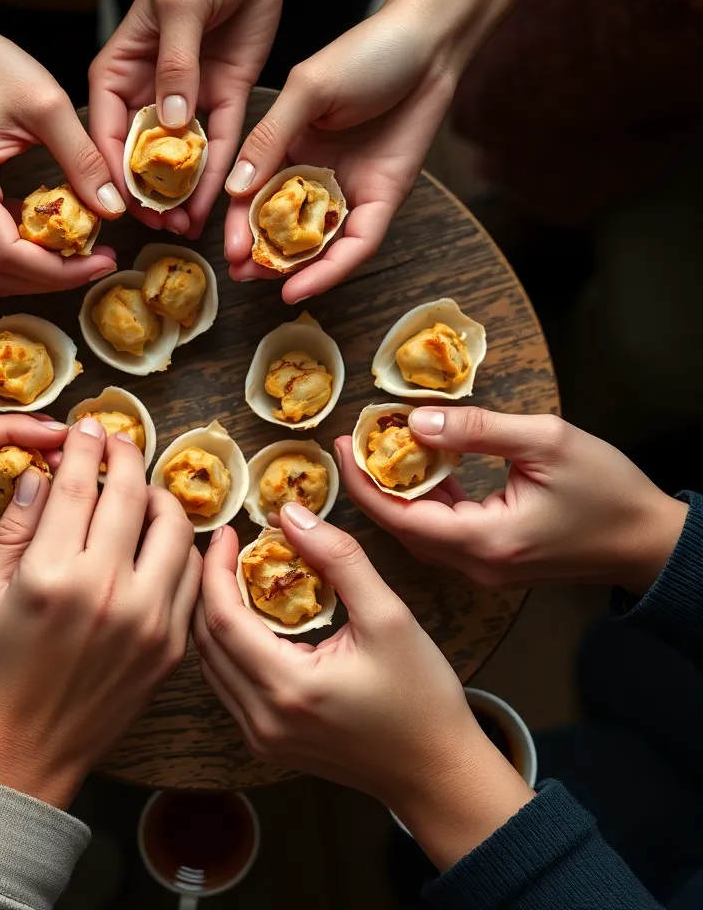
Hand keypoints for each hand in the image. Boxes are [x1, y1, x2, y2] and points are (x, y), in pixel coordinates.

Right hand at [0, 0, 123, 295]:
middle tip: (101, 260)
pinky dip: (22, 257)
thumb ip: (83, 159)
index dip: (62, 271)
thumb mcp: (46, 103)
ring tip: (83, 252)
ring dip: (38, 273)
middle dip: (55, 278)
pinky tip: (55, 238)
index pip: (11, 258)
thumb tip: (114, 210)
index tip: (105, 259)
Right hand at [0, 416, 201, 807]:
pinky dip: (182, 548)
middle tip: (117, 438)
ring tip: (141, 488)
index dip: (84, 445)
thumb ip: (14, 531)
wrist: (17, 757)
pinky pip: (192, 578)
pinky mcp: (169, 648)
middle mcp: (107, 592)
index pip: (79, 483)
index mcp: (51, 576)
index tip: (86, 425)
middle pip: (132, 495)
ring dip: (160, 496)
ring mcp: (147, 621)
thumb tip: (41, 475)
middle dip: (124, 453)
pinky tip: (160, 540)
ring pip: (176, 530)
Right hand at [90, 0, 288, 236]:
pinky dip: (219, 176)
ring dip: (184, 195)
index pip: (106, 129)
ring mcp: (189, 98)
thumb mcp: (181, 4)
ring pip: (182, 160)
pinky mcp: (226, 98)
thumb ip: (175, 64)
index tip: (121, 207)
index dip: (110, 171)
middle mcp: (150, 91)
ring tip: (188, 229)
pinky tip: (216, 205)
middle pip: (142, 155)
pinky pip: (221, 145)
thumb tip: (171, 121)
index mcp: (120, 68)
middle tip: (161, 228)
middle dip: (149, 195)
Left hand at [195, 506, 533, 868]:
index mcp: (288, 688)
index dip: (216, 568)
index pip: (221, 617)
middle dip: (209, 587)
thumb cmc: (422, 696)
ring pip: (211, 665)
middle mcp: (262, 719)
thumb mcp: (388, 615)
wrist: (438, 773)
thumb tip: (290, 514)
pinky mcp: (267, 742)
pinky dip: (229, 646)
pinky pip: (228, 685)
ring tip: (236, 575)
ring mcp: (260, 737)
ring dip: (215, 616)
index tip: (227, 532)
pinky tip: (251, 619)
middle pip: (205, 640)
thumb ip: (338, 558)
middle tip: (228, 549)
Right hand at [224, 7, 456, 302]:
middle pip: (284, 225)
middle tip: (241, 276)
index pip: (255, 194)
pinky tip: (308, 283)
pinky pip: (357, 242)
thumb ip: (270, 138)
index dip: (240, 224)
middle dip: (262, 254)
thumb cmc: (366, 53)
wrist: (430, 43)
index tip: (228, 249)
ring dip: (295, 269)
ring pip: (320, 241)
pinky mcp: (383, 200)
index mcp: (289, 146)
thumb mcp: (306, 91)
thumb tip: (235, 188)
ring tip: (271, 287)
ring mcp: (351, 190)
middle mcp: (317, 174)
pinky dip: (334, 266)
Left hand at [337, 407, 688, 594]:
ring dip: (395, 494)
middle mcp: (475, 564)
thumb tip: (417, 420)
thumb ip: (479, 431)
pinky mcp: (491, 561)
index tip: (342, 445)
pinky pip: (443, 533)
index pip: (401, 516)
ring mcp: (482, 568)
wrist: (648, 539)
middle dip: (370, 487)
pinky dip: (424, 503)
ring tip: (375, 451)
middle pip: (402, 528)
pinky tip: (418, 469)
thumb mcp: (547, 442)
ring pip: (420, 532)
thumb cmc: (608, 491)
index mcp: (485, 542)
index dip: (364, 482)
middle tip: (351, 444)